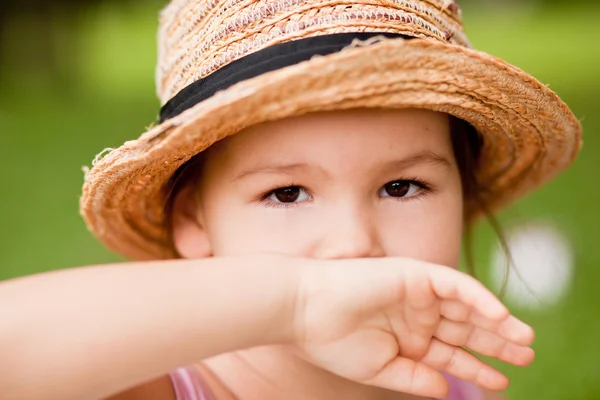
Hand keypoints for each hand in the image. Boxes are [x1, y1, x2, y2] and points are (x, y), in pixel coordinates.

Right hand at [290, 257, 534, 398]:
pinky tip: (501, 315)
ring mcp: (417, 294)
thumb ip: (414, 379)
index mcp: (406, 338)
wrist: (304, 311)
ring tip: (525, 339)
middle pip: (464, 329)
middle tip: (526, 355)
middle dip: (495, 342)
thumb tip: (447, 391)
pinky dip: (480, 298)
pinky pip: (456, 285)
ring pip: (466, 307)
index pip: (449, 354)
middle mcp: (415, 315)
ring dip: (496, 320)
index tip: (501, 382)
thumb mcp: (379, 370)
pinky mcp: (416, 275)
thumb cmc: (333, 342)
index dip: (476, 368)